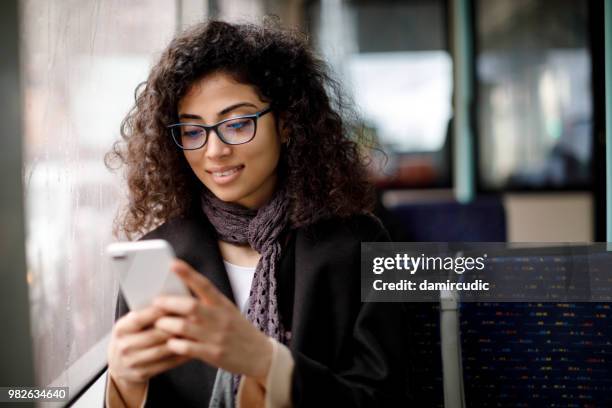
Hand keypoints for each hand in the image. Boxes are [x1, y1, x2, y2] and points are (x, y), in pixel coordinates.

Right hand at [107, 305, 189, 385]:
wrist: (119, 365)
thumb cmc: (130, 337)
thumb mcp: (129, 324)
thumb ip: (145, 314)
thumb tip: (169, 301)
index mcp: (120, 329)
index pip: (139, 319)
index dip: (157, 312)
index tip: (175, 304)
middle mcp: (124, 346)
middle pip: (154, 335)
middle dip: (175, 326)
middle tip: (193, 318)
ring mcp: (132, 362)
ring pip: (162, 350)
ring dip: (180, 341)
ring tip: (195, 332)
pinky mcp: (142, 373)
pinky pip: (166, 364)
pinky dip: (180, 355)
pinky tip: (192, 348)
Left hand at [153, 259, 272, 384]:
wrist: (260, 354)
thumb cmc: (239, 331)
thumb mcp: (228, 311)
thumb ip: (208, 304)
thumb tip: (180, 295)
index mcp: (223, 304)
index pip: (204, 285)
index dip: (188, 274)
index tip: (173, 264)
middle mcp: (220, 318)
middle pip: (190, 306)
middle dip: (169, 303)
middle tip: (156, 302)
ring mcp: (216, 336)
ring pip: (184, 326)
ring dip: (166, 324)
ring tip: (158, 324)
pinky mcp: (213, 354)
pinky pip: (187, 348)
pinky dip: (174, 344)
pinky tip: (170, 343)